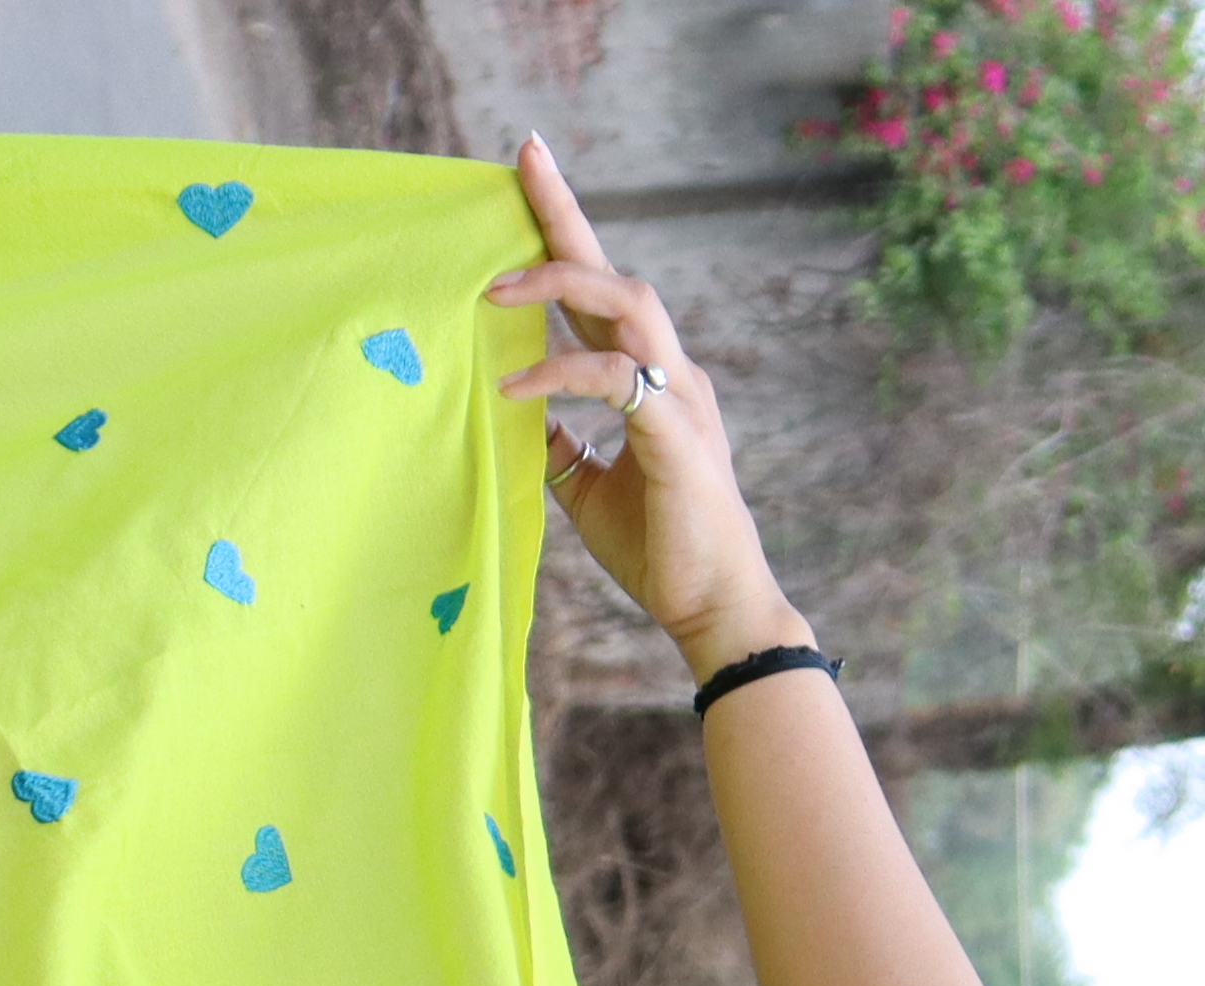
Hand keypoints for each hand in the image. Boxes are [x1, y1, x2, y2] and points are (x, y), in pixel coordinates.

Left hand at [483, 137, 795, 678]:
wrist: (711, 607)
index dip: (565, 230)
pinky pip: (615, 380)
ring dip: (561, 283)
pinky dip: (562, 372)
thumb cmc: (658, 549)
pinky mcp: (676, 434)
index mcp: (648, 377)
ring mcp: (679, 397)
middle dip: (567, 213)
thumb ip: (561, 442)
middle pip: (615, 271)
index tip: (527, 171)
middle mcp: (670, 371)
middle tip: (522, 158)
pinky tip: (513, 385)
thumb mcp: (588, 487)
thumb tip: (520, 413)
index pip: (599, 290)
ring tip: (493, 288)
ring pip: (628, 303)